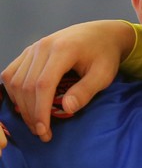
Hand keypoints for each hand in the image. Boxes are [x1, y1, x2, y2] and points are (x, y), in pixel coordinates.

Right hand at [0, 20, 133, 140]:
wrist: (101, 34)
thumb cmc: (105, 55)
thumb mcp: (104, 74)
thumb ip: (86, 91)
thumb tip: (66, 109)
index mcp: (62, 50)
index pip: (43, 84)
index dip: (40, 110)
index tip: (45, 131)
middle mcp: (42, 46)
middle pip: (26, 85)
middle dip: (31, 113)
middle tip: (42, 133)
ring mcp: (32, 48)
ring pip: (14, 80)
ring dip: (21, 105)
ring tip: (35, 123)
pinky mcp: (28, 52)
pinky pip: (12, 73)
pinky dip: (14, 92)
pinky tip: (25, 106)